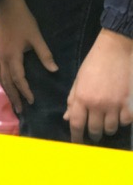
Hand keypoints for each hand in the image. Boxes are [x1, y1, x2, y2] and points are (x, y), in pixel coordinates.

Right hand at [0, 0, 57, 112]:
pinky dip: (2, 80)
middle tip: (20, 110)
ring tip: (13, 101)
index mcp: (12, 56)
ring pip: (0, 77)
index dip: (25, 91)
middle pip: (7, 82)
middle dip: (14, 96)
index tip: (32, 101)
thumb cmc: (23, 20)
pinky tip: (5, 83)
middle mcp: (2, 58)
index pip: (18, 79)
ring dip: (6, 90)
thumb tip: (54, 70)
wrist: (7, 6)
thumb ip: (45, 54)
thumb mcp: (36, 36)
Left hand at [64, 28, 132, 142]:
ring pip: (110, 129)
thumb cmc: (93, 64)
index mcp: (82, 97)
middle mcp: (97, 104)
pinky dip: (122, 121)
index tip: (77, 142)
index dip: (76, 137)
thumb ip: (73, 99)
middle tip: (93, 133)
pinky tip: (119, 115)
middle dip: (93, 134)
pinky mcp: (127, 103)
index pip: (76, 124)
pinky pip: (125, 122)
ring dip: (107, 128)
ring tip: (106, 122)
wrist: (114, 50)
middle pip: (94, 130)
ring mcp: (114, 105)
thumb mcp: (79, 80)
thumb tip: (66, 118)